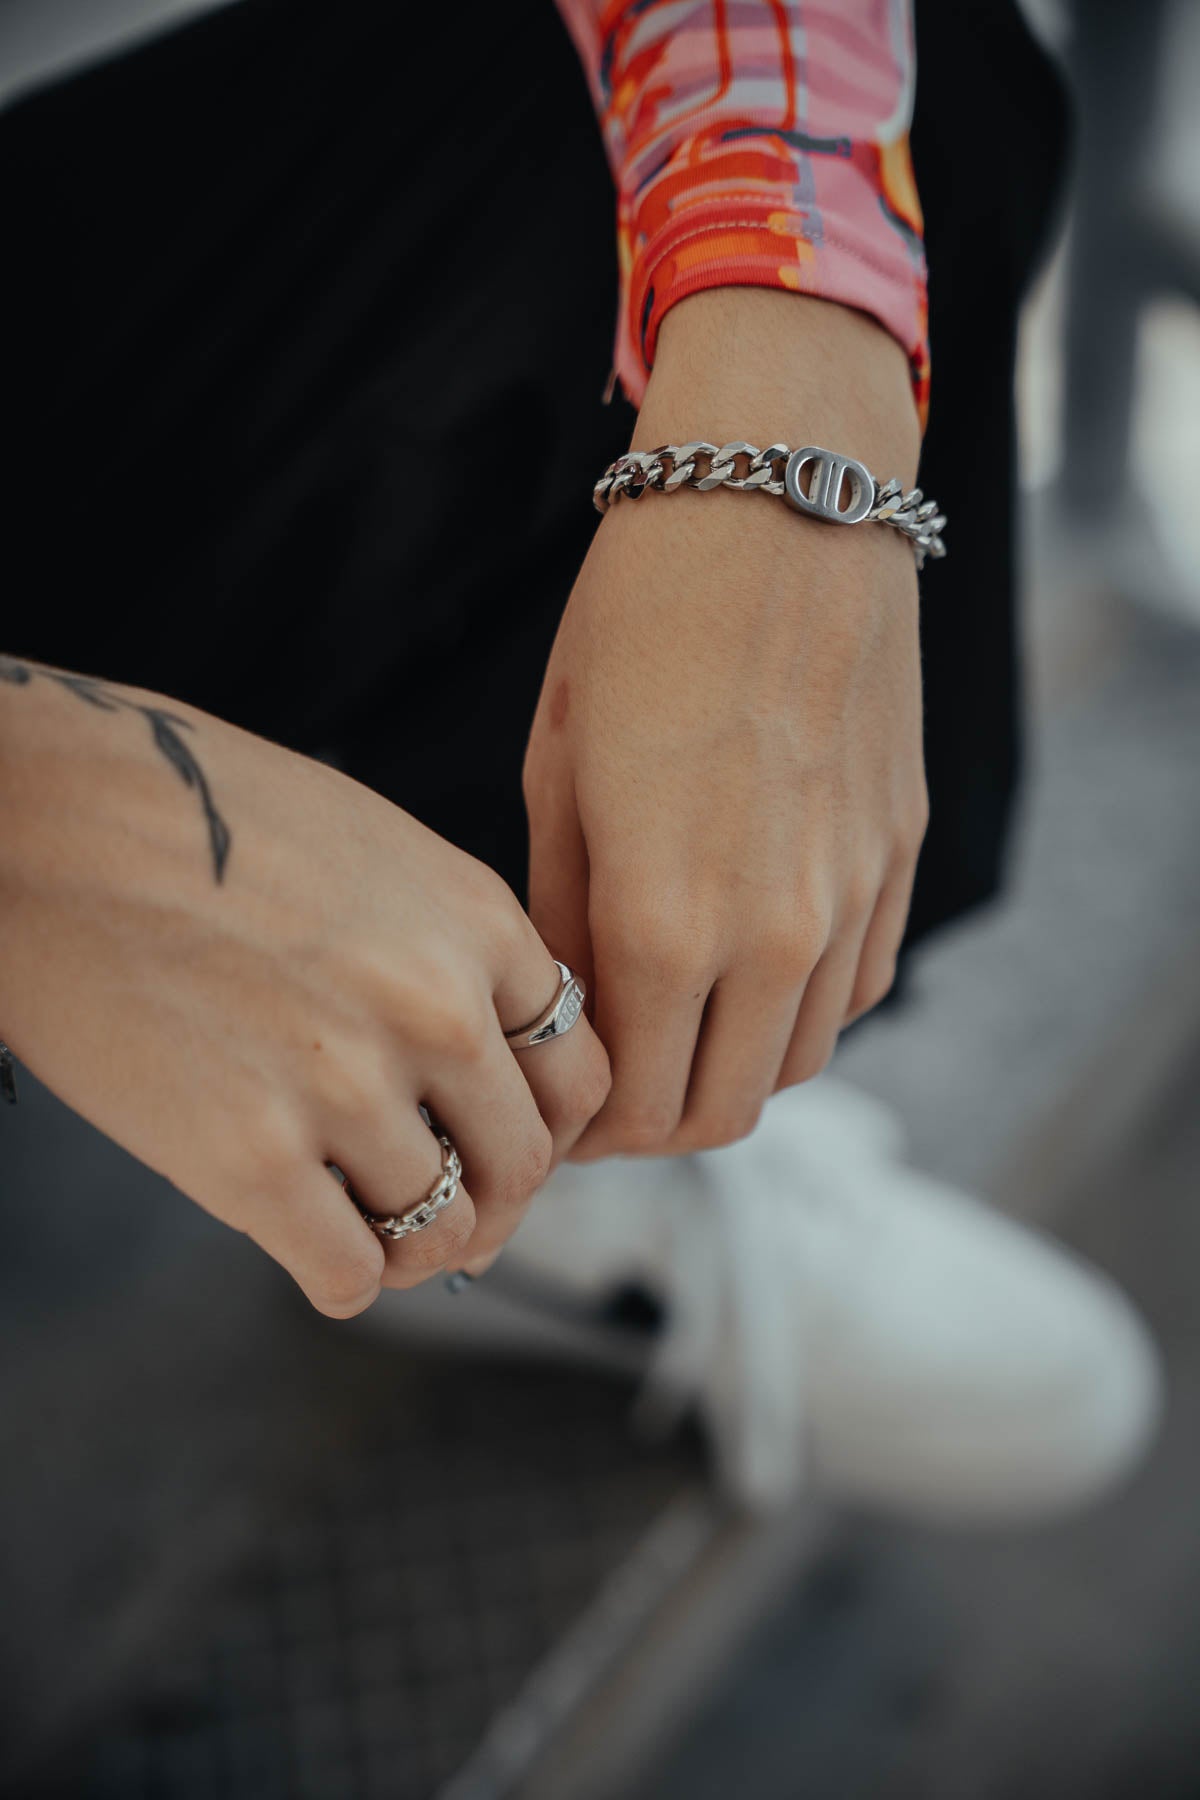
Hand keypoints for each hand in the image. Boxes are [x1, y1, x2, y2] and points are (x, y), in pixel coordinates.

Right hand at [0, 661, 609, 1310]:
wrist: (51, 825)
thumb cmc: (202, 824)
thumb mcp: (376, 852)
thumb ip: (450, 951)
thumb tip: (486, 1067)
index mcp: (476, 923)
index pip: (579, 1072)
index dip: (545, 1124)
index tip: (502, 1142)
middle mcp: (436, 1008)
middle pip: (523, 1163)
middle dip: (490, 1199)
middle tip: (446, 1207)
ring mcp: (348, 1087)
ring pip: (443, 1232)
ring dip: (410, 1243)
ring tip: (365, 1220)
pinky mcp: (252, 1159)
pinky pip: (350, 1277)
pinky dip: (342, 1276)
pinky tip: (309, 1239)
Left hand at [523, 290, 926, 1157]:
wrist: (779, 506)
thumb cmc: (638, 623)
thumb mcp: (556, 773)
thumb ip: (565, 920)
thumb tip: (568, 1011)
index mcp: (663, 923)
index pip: (629, 1105)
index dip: (583, 1129)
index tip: (554, 1110)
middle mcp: (773, 938)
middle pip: (718, 1112)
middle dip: (650, 1125)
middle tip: (604, 1094)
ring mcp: (851, 902)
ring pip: (796, 1064)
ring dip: (728, 1071)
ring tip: (673, 1030)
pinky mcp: (899, 858)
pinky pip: (855, 990)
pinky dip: (799, 1009)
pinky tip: (751, 967)